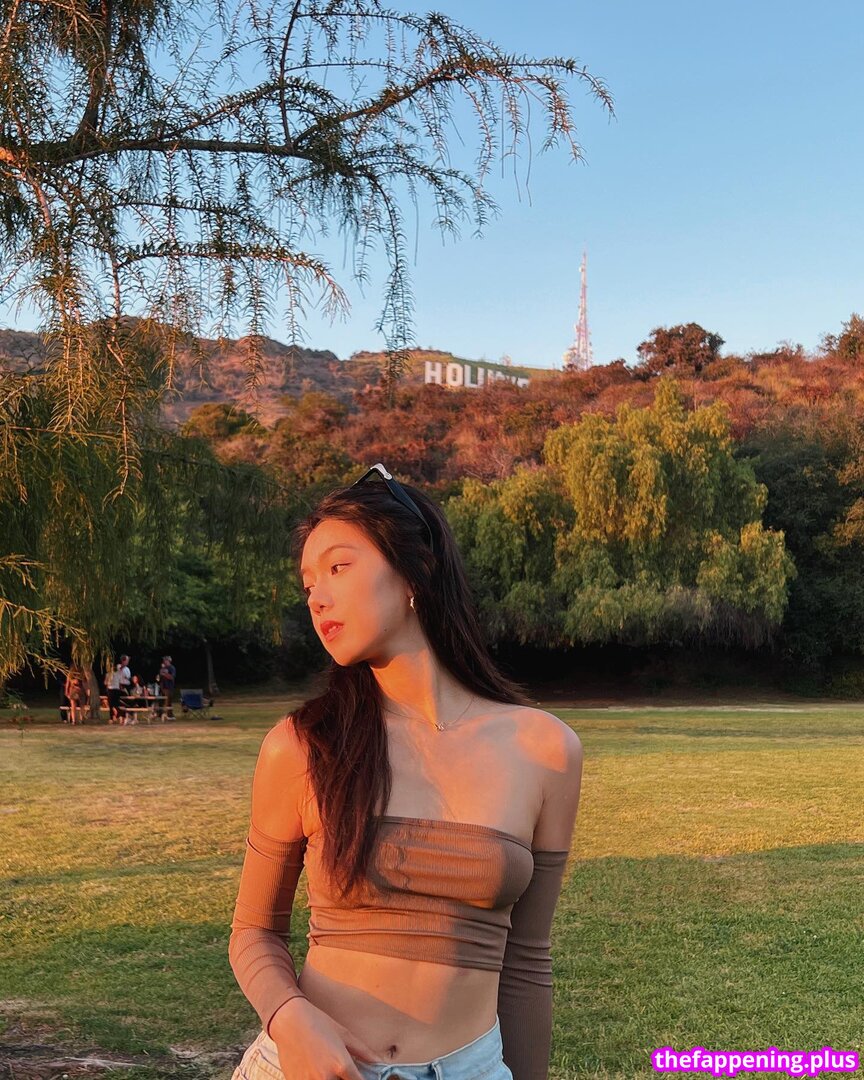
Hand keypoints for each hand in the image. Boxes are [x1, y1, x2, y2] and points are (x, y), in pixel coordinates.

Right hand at [269, 998, 383, 1079]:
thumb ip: (364, 1051)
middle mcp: (326, 1078)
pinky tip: (315, 1071)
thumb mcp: (344, 1034)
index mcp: (341, 1065)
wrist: (289, 1020)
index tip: (361, 1077)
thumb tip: (379, 1062)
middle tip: (342, 1072)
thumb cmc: (318, 1023)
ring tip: (328, 1070)